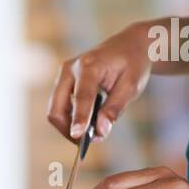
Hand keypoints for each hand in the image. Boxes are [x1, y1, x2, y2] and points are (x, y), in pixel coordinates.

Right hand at [47, 24, 151, 142]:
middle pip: (57, 107)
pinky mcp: (65, 81)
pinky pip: (60, 106)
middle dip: (68, 129)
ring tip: (92, 133)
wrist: (129, 45)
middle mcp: (70, 69)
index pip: (81, 97)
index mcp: (89, 66)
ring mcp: (65, 74)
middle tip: (87, 143)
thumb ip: (115, 109)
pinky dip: (71, 118)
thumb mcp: (132, 86)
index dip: (79, 119)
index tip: (78, 138)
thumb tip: (100, 132)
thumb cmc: (133, 64)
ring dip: (69, 125)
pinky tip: (88, 122)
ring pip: (56, 110)